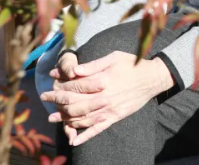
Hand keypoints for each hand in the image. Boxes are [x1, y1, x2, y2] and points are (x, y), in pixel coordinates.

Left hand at [41, 51, 173, 146]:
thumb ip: (93, 65)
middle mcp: (103, 98)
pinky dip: (85, 136)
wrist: (152, 78)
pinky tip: (74, 141)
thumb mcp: (113, 58)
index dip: (59, 87)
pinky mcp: (115, 117)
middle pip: (74, 104)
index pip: (74, 87)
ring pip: (82, 118)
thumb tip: (73, 71)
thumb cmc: (132, 64)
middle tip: (45, 102)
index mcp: (101, 81)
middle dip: (57, 103)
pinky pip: (97, 129)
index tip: (48, 87)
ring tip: (53, 118)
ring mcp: (109, 110)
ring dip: (65, 120)